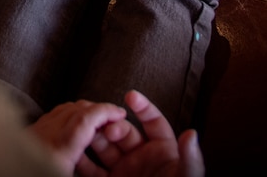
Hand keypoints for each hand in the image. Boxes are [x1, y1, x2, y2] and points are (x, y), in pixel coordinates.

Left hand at [28, 100, 127, 175]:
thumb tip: (104, 170)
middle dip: (97, 109)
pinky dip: (68, 116)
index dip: (105, 112)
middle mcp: (45, 135)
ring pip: (63, 109)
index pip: (85, 119)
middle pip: (75, 109)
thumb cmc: (31, 171)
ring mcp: (35, 132)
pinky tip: (74, 129)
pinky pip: (52, 116)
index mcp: (58, 151)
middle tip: (114, 119)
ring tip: (98, 123)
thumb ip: (87, 170)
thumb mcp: (63, 174)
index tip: (121, 113)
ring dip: (83, 111)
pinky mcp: (28, 134)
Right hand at [85, 91, 204, 176]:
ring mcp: (123, 170)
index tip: (130, 96)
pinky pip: (92, 170)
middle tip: (106, 127)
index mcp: (163, 151)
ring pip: (105, 146)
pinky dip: (82, 161)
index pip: (153, 122)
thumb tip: (192, 133)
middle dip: (113, 125)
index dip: (143, 108)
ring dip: (94, 138)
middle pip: (124, 131)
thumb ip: (190, 160)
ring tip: (84, 133)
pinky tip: (74, 153)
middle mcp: (142, 157)